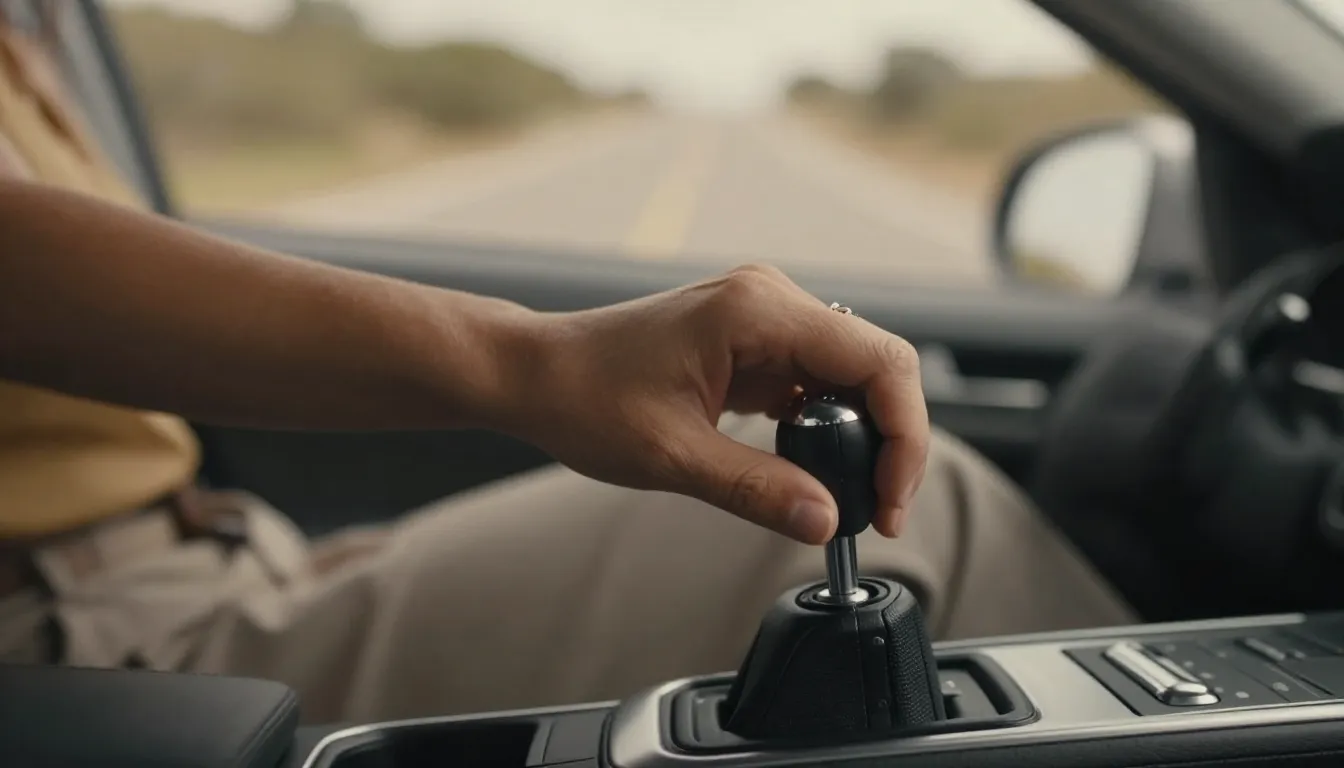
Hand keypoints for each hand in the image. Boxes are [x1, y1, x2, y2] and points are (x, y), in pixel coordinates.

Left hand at [518, 264, 928, 543]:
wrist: (537, 374)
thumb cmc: (585, 397)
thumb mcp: (672, 455)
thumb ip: (756, 489)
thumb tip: (827, 520)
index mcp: (758, 310)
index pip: (877, 362)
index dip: (903, 435)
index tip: (889, 501)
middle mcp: (770, 300)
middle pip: (876, 364)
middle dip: (891, 440)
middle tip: (877, 510)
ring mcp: (764, 318)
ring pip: (852, 375)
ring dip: (861, 436)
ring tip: (848, 497)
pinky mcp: (754, 342)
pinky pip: (818, 382)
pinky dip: (830, 428)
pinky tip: (814, 469)